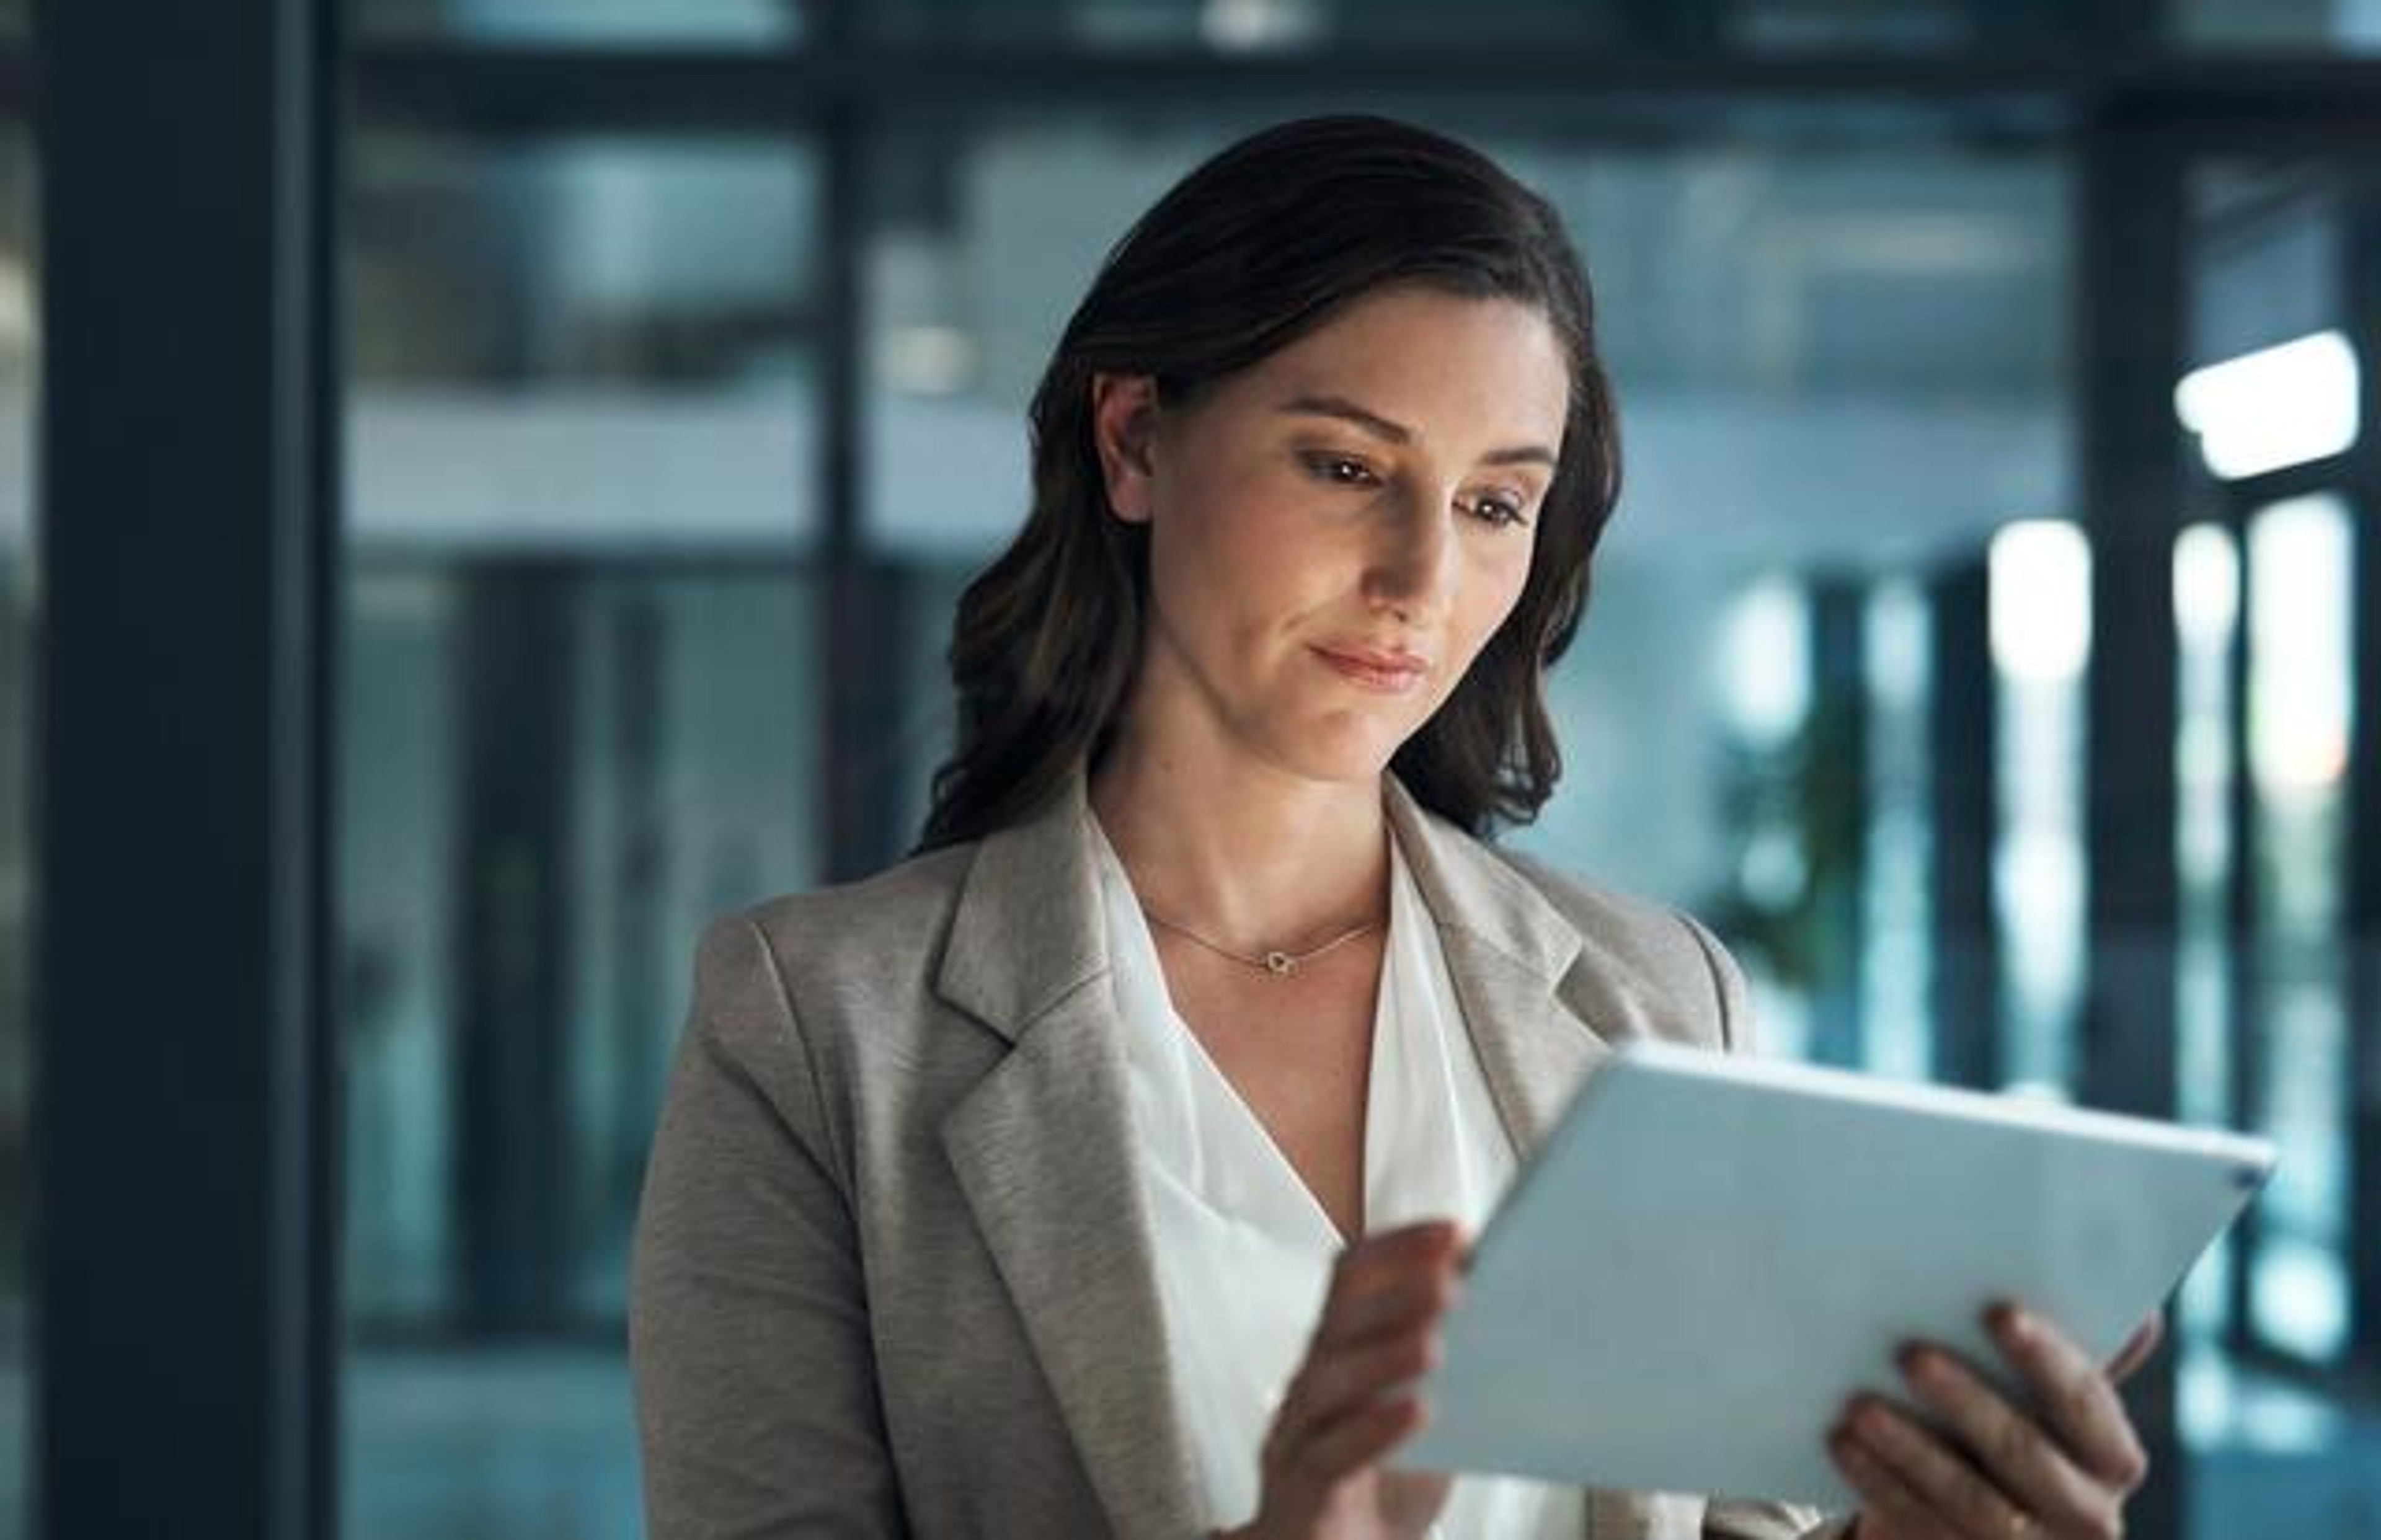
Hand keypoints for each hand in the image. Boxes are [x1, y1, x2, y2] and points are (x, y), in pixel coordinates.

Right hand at [1236, 1218, 1466, 1539]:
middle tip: (1451, 1285)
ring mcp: (1298, 1433)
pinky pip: (1331, 1452)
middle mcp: (1312, 1381)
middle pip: (1339, 1319)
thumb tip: (1507, 1297)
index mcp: (1338, 1349)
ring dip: (1383, 1357)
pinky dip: (1373, 1430)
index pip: (1352, 1276)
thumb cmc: (1383, 1481)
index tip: (1455, 1232)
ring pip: (1327, 1379)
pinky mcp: (1301, 1488)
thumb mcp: (1424, 1411)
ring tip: (1433, 1346)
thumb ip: (1449, 1361)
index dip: (1399, 1248)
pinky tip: (1416, 1412)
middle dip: (1395, 1296)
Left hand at [1829, 1304, 2166, 1538]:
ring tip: (1858, 1405)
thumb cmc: (2008, 1429)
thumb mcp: (2038, 1404)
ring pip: (1970, 1499)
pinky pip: (1923, 1525)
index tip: (1998, 1311)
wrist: (1976, 1524)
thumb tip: (2136, 1311)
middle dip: (1967, 1401)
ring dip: (1910, 1448)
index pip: (2085, 1401)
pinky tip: (1844, 1444)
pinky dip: (1880, 1482)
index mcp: (2112, 1457)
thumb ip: (2058, 1362)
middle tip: (1911, 1354)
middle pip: (2024, 1452)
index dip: (2044, 1357)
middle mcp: (2088, 1513)